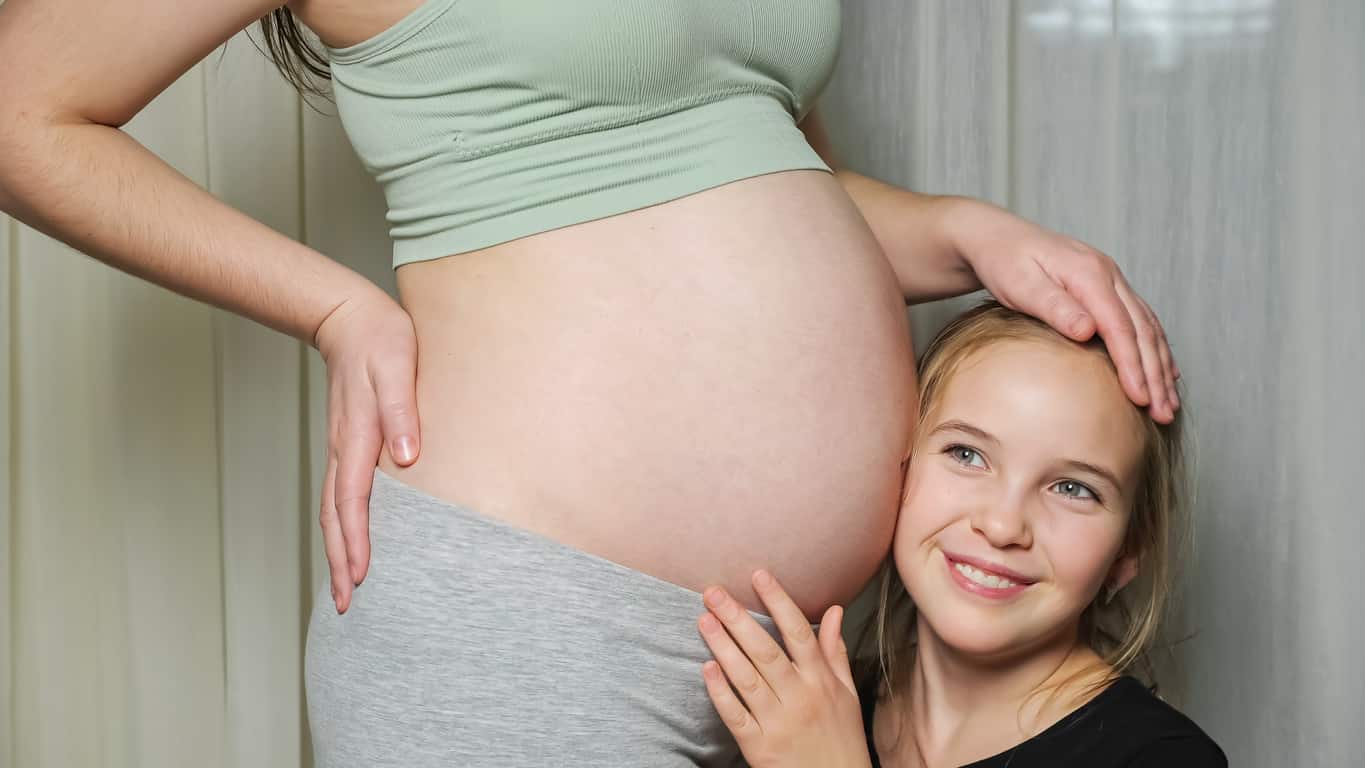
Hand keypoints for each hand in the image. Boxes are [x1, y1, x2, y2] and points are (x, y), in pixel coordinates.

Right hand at [312, 288, 420, 612]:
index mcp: (357, 436)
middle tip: (345, 607)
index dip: (357, 541)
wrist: (350, 317)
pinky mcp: (347, 444)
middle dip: (339, 562)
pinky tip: (350, 542)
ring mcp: (341, 448)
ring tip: (344, 589)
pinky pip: (341, 496)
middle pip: (336, 517)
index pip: (353, 500)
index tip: (359, 577)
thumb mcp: (397, 367)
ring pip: (334, 510)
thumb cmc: (382, 339)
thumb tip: (408, 458)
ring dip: (337, 550)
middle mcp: (343, 449)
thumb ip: (402, 411)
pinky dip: (341, 526)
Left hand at [698, 570, 872, 767]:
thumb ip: (834, 651)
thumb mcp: (847, 693)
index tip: (759, 575)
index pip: (799, 632)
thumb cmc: (842, 739)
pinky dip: (720, 692)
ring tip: (704, 620)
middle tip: (714, 592)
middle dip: (737, 618)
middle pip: (765, 650)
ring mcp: (779, 722)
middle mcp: (800, 697)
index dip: (778, 601)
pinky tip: (706, 668)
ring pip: (746, 678)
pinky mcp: (759, 747)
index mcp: (821, 681)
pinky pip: (735, 715)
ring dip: (723, 646)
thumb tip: (834, 610)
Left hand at [944, 198, 1180, 422]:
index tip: (1141, 398)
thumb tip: (1088, 331)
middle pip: (1143, 330)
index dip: (1133, 365)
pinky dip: (1154, 348)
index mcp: (1090, 274)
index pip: (1121, 328)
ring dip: (1161, 366)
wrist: (996, 237)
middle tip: (1165, 413)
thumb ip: (1055, 307)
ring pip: (1148, 327)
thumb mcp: (1021, 284)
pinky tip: (1163, 371)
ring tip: (1169, 403)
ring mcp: (1111, 279)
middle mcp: (1109, 275)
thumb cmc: (1004, 262)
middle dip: (1156, 374)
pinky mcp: (1107, 287)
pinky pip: (1140, 320)